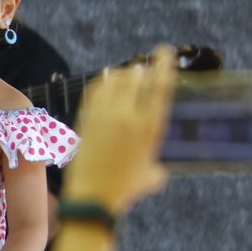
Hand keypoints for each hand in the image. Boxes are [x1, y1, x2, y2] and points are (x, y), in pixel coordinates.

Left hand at [63, 44, 176, 214]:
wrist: (93, 198)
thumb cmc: (125, 191)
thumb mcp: (151, 177)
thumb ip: (156, 166)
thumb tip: (158, 169)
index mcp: (151, 128)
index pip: (161, 87)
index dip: (164, 65)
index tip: (165, 52)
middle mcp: (130, 118)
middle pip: (138, 79)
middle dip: (141, 70)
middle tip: (143, 68)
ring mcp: (106, 117)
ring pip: (115, 81)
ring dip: (123, 74)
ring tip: (126, 74)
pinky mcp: (87, 120)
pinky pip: (96, 91)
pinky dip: (103, 82)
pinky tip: (106, 80)